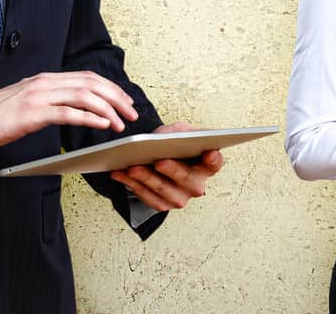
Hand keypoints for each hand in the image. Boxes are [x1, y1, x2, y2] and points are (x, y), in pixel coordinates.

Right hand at [0, 71, 137, 152]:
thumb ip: (49, 100)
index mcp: (46, 79)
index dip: (111, 88)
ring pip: (84, 95)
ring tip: (121, 123)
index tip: (126, 101)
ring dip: (108, 109)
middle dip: (117, 97)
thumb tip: (73, 107)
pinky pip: (68, 113)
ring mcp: (39, 96)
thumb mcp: (26, 102)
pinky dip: (90, 117)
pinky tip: (103, 125)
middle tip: (131, 113)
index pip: (87, 77)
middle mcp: (45, 83)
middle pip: (91, 83)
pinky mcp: (32, 114)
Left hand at [109, 122, 223, 211]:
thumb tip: (170, 137)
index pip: (215, 163)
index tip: (209, 152)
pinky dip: (132, 184)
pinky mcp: (162, 204)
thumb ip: (179, 132)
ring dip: (146, 179)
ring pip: (163, 190)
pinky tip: (121, 173)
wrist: (159, 158)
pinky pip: (147, 197)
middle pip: (186, 179)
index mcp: (206, 165)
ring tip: (132, 167)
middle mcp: (196, 185)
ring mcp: (180, 197)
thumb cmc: (173, 144)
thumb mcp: (178, 131)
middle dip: (172, 170)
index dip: (213, 159)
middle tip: (159, 161)